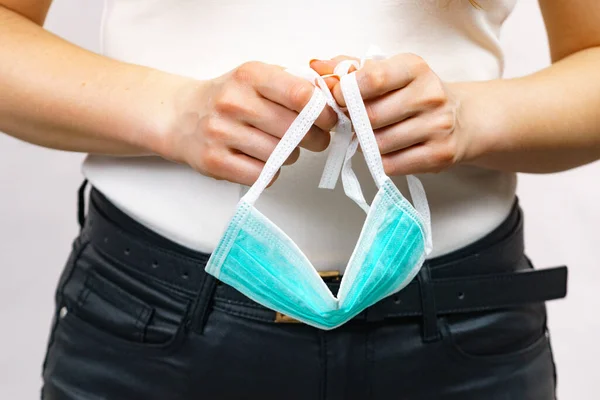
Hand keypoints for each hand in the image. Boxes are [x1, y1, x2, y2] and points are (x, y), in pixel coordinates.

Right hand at [160, 62, 338, 185]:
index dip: (323, 112)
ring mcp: (221, 133)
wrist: (180, 116)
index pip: (300, 95)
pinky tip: (263, 161)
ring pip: (280, 155)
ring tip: (282, 148)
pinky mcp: (214, 161)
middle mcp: (234, 102)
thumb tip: (332, 100)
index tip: (329, 121)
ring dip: (290, 155)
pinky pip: (261, 175)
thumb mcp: (256, 78)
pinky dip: (270, 172)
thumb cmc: (228, 97)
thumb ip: (292, 84)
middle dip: (314, 138)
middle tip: (315, 139)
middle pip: (295, 129)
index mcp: (250, 76)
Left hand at [311, 54, 468, 174]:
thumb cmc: (414, 95)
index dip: (346, 92)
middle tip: (355, 123)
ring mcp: (438, 126)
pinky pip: (392, 165)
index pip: (373, 79)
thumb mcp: (390, 73)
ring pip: (379, 144)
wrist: (463, 119)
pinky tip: (389, 151)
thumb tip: (318, 67)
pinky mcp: (440, 154)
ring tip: (374, 136)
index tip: (339, 99)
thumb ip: (352, 69)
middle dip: (356, 123)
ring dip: (368, 144)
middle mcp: (430, 95)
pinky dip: (382, 161)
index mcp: (415, 68)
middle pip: (371, 117)